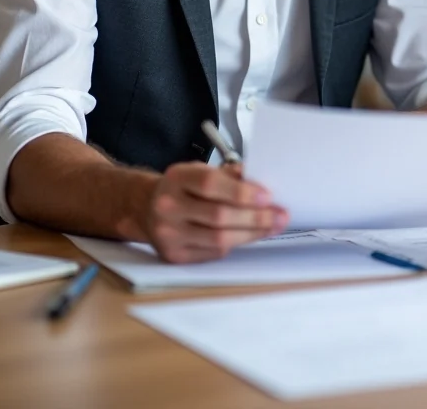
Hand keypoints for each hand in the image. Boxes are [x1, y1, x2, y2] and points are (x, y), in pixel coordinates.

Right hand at [144, 162, 288, 262]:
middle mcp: (169, 207)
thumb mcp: (200, 170)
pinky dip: (234, 245)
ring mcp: (168, 234)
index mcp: (178, 179)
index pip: (211, 185)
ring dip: (251, 234)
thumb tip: (262, 185)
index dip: (241, 192)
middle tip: (281, 216)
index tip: (268, 196)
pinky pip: (212, 253)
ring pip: (218, 239)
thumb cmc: (183, 187)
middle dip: (255, 217)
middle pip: (218, 216)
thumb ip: (230, 175)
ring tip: (273, 227)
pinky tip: (248, 236)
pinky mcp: (173, 256)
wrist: (146, 208)